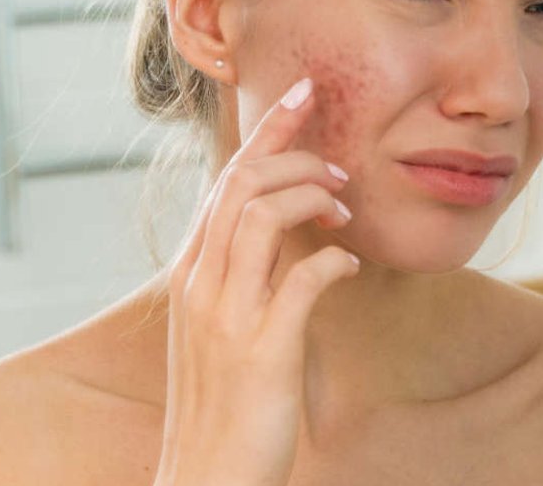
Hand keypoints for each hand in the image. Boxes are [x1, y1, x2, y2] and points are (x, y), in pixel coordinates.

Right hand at [155, 77, 360, 485]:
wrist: (205, 476)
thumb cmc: (226, 403)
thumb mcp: (228, 326)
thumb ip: (252, 277)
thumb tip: (297, 235)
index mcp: (191, 273)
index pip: (226, 180)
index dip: (267, 131)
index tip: (304, 94)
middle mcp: (200, 284)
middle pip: (241, 182)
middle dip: (295, 152)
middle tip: (341, 167)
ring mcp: (227, 316)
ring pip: (260, 215)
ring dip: (311, 197)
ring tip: (344, 208)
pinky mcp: (261, 351)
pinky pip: (302, 280)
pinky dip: (333, 261)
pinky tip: (351, 266)